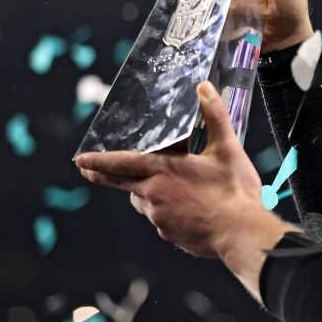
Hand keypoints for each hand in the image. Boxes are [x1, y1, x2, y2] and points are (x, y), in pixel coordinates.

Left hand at [76, 82, 270, 257]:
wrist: (241, 233)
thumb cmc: (234, 190)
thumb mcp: (227, 148)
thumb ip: (214, 115)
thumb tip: (204, 87)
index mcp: (163, 171)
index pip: (121, 163)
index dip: (99, 161)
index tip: (80, 159)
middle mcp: (153, 195)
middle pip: (122, 184)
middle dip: (103, 176)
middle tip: (87, 171)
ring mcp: (159, 218)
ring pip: (144, 201)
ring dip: (147, 193)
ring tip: (169, 188)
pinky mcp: (170, 235)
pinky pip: (161, 219)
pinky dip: (168, 211)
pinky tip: (189, 209)